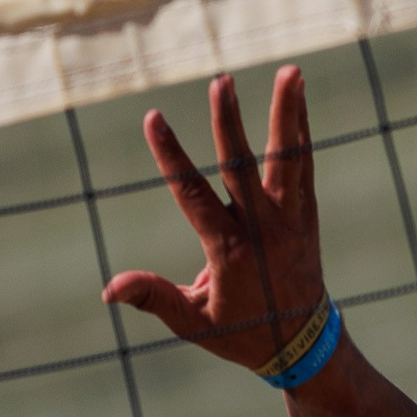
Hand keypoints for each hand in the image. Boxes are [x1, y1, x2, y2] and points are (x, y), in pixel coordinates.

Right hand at [102, 67, 329, 368]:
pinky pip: (303, 163)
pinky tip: (297, 96)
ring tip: (290, 71)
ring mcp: (291, 216)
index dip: (170, 156)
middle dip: (231, 122)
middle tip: (221, 81)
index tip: (152, 118)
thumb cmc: (242, 333)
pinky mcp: (307, 211)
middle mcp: (264, 227)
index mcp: (230, 250)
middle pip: (243, 166)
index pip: (193, 195)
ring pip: (289, 157)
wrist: (304, 344)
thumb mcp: (194, 323)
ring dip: (287, 113)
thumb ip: (154, 299)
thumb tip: (108, 289)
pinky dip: (300, 129)